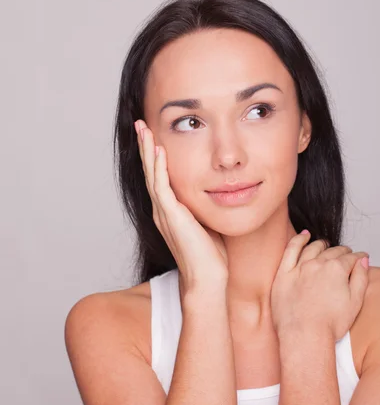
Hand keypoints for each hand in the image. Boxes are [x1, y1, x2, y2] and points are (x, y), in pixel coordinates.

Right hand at [135, 119, 228, 288]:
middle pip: (149, 171)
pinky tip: (158, 151)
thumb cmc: (210, 256)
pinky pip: (162, 187)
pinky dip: (159, 168)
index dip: (154, 156)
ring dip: (147, 151)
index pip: (158, 177)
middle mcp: (163, 211)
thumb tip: (215, 193)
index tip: (153, 136)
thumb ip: (203, 208)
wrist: (207, 280)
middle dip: (145, 146)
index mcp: (170, 212)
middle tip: (140, 124)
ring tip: (143, 129)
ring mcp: (165, 214)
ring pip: (152, 175)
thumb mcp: (206, 224)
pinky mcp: (171, 217)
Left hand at [270, 231, 369, 342]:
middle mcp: (318, 264)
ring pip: (313, 248)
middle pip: (333, 252)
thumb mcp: (355, 302)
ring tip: (326, 246)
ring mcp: (299, 267)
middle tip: (346, 255)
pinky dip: (298, 240)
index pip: (351, 258)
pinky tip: (304, 236)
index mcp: (337, 269)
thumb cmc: (329, 325)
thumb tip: (363, 260)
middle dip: (343, 252)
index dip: (358, 257)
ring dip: (322, 245)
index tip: (361, 258)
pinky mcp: (284, 274)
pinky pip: (291, 250)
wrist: (304, 336)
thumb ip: (361, 278)